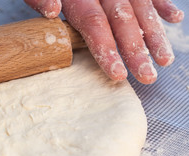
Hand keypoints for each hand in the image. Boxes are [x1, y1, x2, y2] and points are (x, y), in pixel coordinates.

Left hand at [25, 0, 183, 83]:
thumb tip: (52, 12)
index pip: (93, 23)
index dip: (107, 49)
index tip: (118, 74)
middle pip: (122, 20)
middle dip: (136, 50)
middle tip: (147, 76)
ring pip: (141, 7)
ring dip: (154, 33)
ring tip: (165, 59)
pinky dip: (162, 4)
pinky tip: (174, 19)